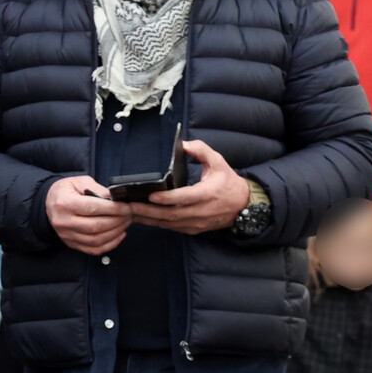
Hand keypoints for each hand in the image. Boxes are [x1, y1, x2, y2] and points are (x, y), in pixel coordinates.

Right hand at [46, 175, 133, 254]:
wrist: (49, 203)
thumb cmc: (64, 191)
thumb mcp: (78, 181)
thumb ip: (96, 188)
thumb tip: (113, 198)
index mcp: (65, 203)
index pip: (92, 208)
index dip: (113, 209)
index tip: (126, 207)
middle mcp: (64, 222)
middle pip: (96, 226)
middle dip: (117, 220)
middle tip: (129, 214)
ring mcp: (67, 236)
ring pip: (96, 240)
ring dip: (116, 232)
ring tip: (126, 222)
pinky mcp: (72, 244)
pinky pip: (94, 250)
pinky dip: (110, 244)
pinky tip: (119, 234)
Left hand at [127, 139, 253, 234]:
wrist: (242, 205)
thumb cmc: (228, 183)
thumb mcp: (218, 162)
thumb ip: (201, 150)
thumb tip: (184, 144)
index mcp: (207, 194)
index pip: (184, 198)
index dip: (167, 198)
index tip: (151, 195)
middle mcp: (201, 211)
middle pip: (171, 214)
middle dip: (148, 211)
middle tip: (129, 206)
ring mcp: (197, 223)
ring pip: (168, 224)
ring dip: (148, 219)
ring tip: (129, 212)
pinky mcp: (193, 229)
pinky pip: (172, 228)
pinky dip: (156, 223)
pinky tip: (142, 218)